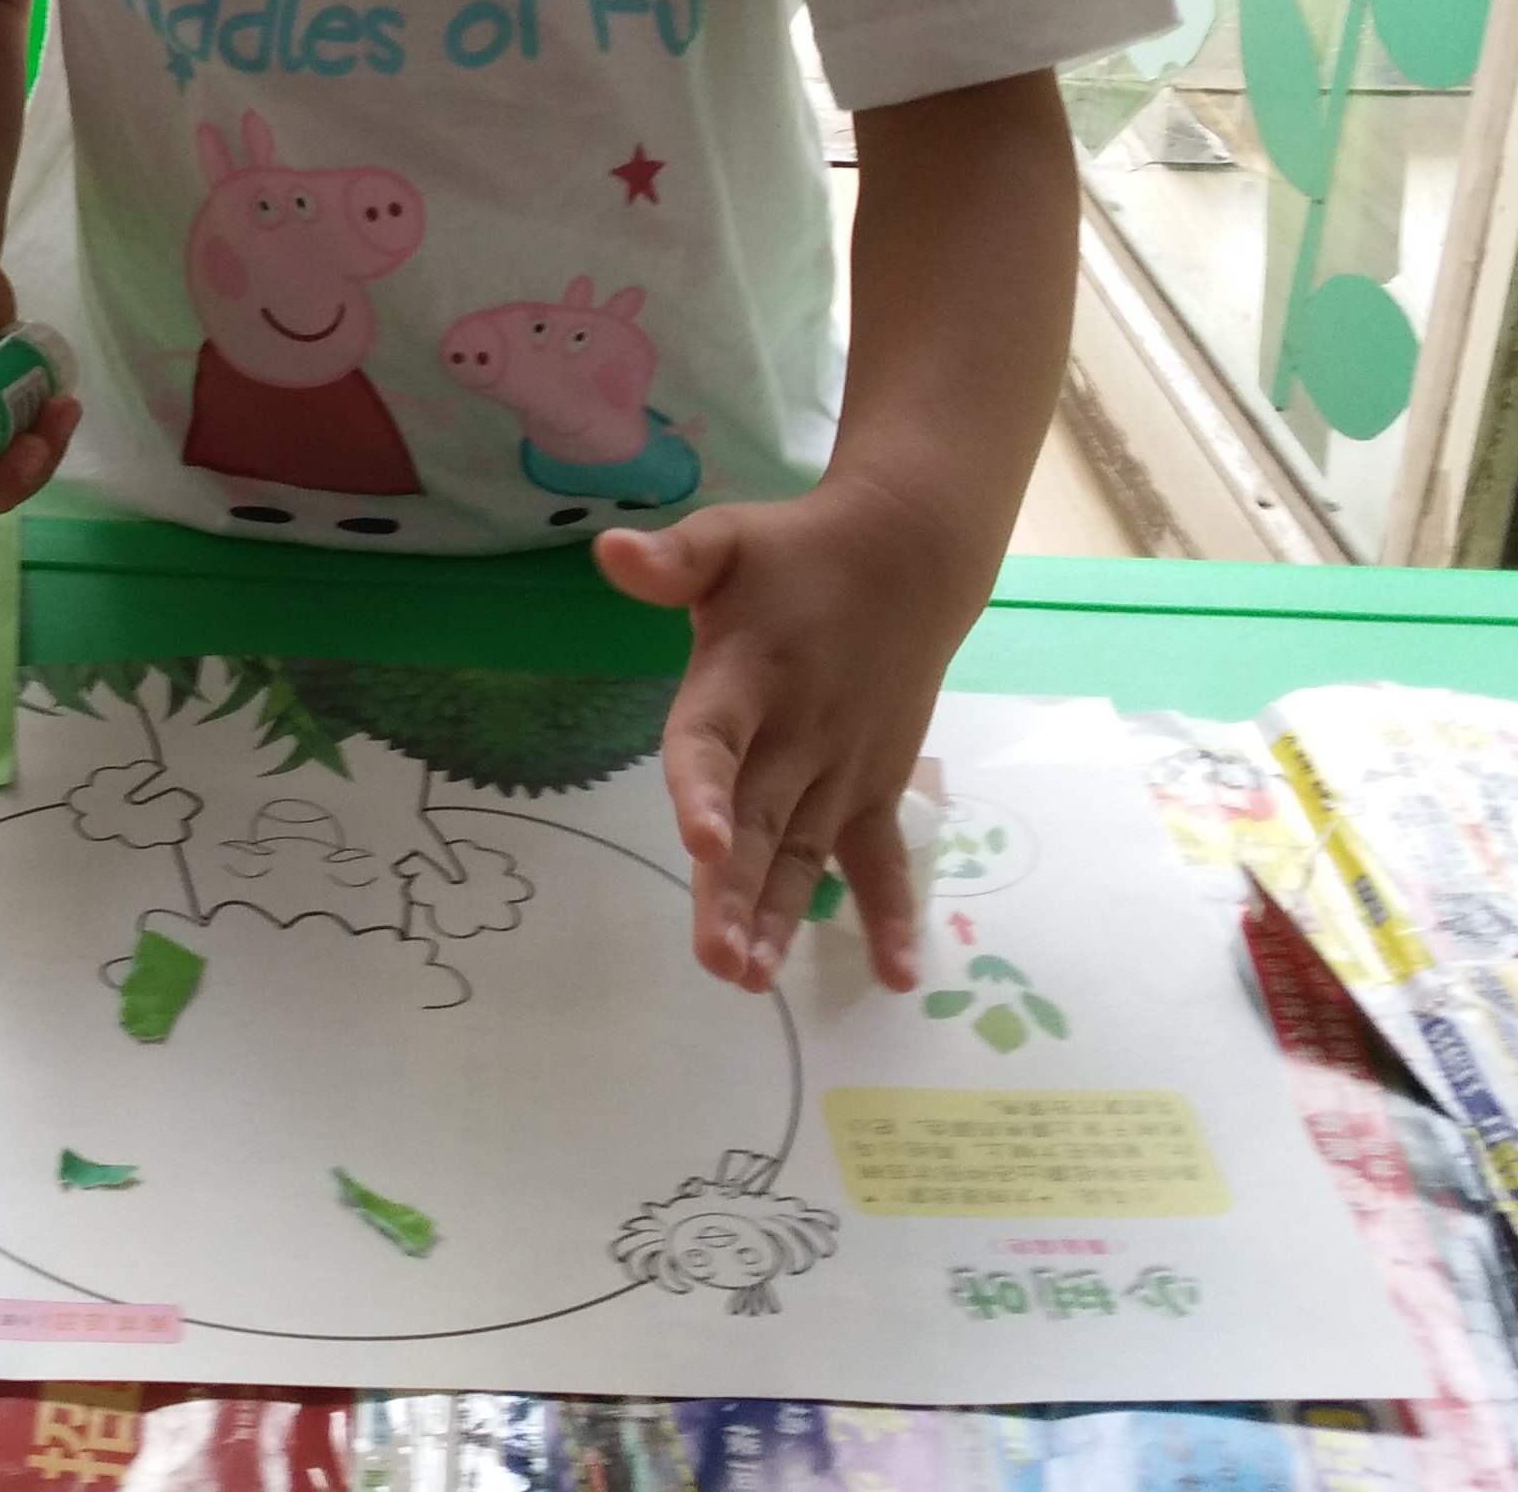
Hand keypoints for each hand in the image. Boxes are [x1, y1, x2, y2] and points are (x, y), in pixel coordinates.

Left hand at [594, 478, 972, 996]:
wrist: (909, 558)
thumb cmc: (795, 555)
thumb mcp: (727, 540)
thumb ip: (671, 560)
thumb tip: (608, 549)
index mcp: (746, 677)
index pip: (715, 739)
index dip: (703, 789)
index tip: (698, 842)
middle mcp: (796, 733)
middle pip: (758, 820)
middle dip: (734, 891)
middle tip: (718, 959)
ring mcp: (841, 768)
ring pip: (804, 853)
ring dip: (780, 917)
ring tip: (752, 978)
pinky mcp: (875, 787)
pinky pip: (881, 857)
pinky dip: (891, 914)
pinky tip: (896, 976)